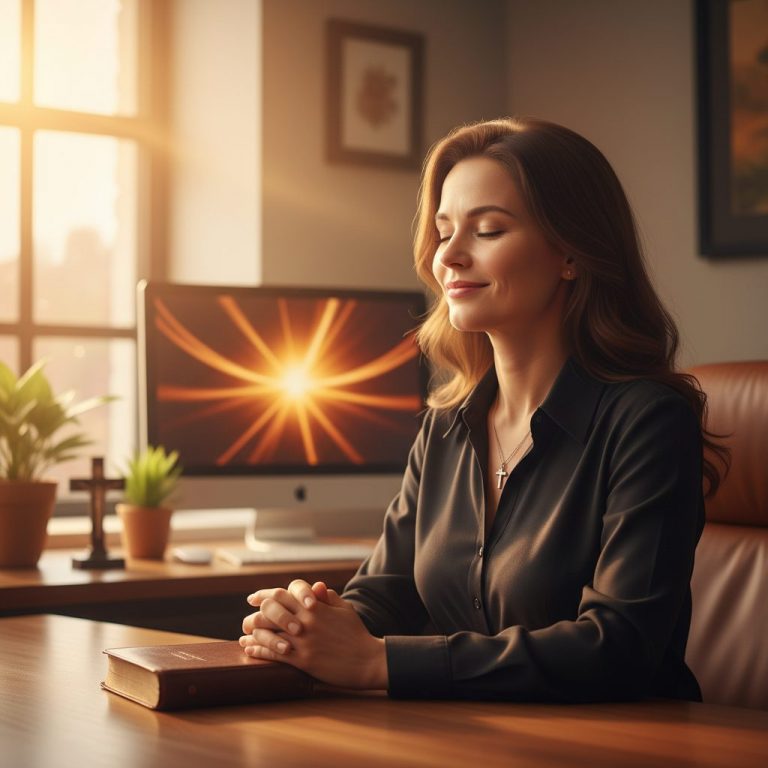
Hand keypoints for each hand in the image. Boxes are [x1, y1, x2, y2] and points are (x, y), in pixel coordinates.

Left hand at [240, 583, 386, 689]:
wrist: (368, 660)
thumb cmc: (357, 633)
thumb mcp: (344, 609)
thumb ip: (328, 597)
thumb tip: (315, 586)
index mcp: (315, 606)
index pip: (282, 593)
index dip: (263, 594)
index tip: (253, 598)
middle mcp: (306, 621)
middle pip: (269, 611)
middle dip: (254, 614)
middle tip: (246, 620)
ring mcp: (303, 641)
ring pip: (267, 633)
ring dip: (252, 633)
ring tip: (244, 636)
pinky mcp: (303, 660)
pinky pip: (273, 654)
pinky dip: (258, 650)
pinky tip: (250, 650)